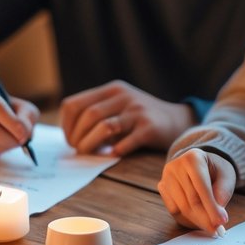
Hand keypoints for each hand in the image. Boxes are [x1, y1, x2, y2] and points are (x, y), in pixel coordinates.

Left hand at [60, 80, 194, 154]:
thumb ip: (98, 113)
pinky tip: (112, 155)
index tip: (69, 139)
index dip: (66, 124)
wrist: (177, 121)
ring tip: (89, 154)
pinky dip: (114, 151)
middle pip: (88, 115)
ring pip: (104, 127)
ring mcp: (138, 111)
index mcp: (112, 89)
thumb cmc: (140, 118)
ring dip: (90, 144)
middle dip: (77, 137)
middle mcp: (124, 96)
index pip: (75, 103)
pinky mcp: (149, 128)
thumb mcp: (119, 106)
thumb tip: (70, 135)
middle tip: (78, 150)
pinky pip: (125, 142)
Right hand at [158, 149, 235, 233]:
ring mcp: (166, 177)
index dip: (212, 207)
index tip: (221, 221)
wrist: (200, 164)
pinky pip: (174, 209)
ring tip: (209, 226)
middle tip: (216, 230)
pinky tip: (198, 219)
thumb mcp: (226, 176)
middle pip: (190, 200)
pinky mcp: (162, 187)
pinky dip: (187, 218)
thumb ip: (223, 193)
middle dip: (205, 218)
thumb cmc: (215, 170)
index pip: (202, 187)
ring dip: (197, 220)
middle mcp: (176, 166)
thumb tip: (217, 214)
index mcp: (193, 158)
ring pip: (181, 207)